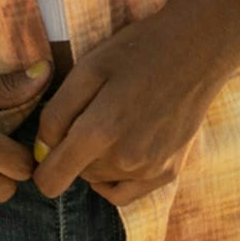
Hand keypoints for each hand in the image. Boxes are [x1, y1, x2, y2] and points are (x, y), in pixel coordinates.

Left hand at [31, 0, 239, 207]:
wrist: (195, 48)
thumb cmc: (137, 50)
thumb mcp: (88, 68)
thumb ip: (57, 113)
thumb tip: (43, 149)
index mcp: (100, 132)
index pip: (52, 180)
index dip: (43, 162)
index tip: (51, 140)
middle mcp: (125, 160)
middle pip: (77, 172)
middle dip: (75, 147)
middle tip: (93, 108)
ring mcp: (149, 171)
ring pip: (100, 178)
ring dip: (98, 157)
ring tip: (115, 116)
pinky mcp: (168, 173)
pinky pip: (126, 191)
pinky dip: (116, 175)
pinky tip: (123, 145)